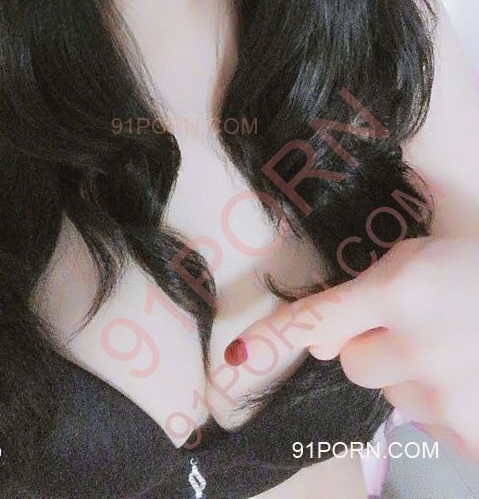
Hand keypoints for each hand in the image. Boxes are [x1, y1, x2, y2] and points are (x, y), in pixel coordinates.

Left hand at [236, 236, 478, 460]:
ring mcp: (445, 401)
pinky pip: (426, 423)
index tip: (236, 357)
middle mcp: (416, 351)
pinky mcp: (469, 434)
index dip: (278, 337)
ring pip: (390, 394)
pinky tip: (469, 375)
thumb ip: (367, 290)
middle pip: (351, 362)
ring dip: (409, 375)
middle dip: (372, 345)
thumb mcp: (421, 257)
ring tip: (453, 348)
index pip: (320, 320)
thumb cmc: (477, 272)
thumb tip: (318, 343)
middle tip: (416, 326)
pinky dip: (441, 404)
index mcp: (402, 293)